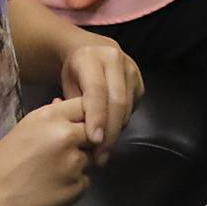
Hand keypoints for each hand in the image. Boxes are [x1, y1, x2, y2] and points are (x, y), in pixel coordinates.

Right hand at [0, 97, 93, 205]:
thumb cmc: (1, 163)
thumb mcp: (24, 129)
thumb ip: (49, 116)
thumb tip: (62, 102)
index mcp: (51, 117)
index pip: (86, 106)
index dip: (85, 117)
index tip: (78, 127)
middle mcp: (66, 136)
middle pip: (94, 132)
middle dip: (84, 142)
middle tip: (62, 154)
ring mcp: (74, 163)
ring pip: (90, 159)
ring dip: (78, 165)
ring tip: (51, 174)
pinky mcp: (77, 187)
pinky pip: (84, 182)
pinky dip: (73, 185)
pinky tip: (52, 189)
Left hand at [59, 31, 143, 164]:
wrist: (91, 50)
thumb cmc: (75, 71)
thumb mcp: (66, 84)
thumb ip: (72, 105)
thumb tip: (78, 132)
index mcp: (92, 57)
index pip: (96, 90)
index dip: (96, 116)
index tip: (94, 141)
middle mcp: (115, 60)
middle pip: (117, 101)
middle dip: (110, 131)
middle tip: (100, 155)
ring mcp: (131, 69)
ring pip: (127, 107)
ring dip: (116, 131)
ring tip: (103, 151)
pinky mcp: (140, 80)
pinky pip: (133, 107)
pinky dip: (122, 123)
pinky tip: (111, 133)